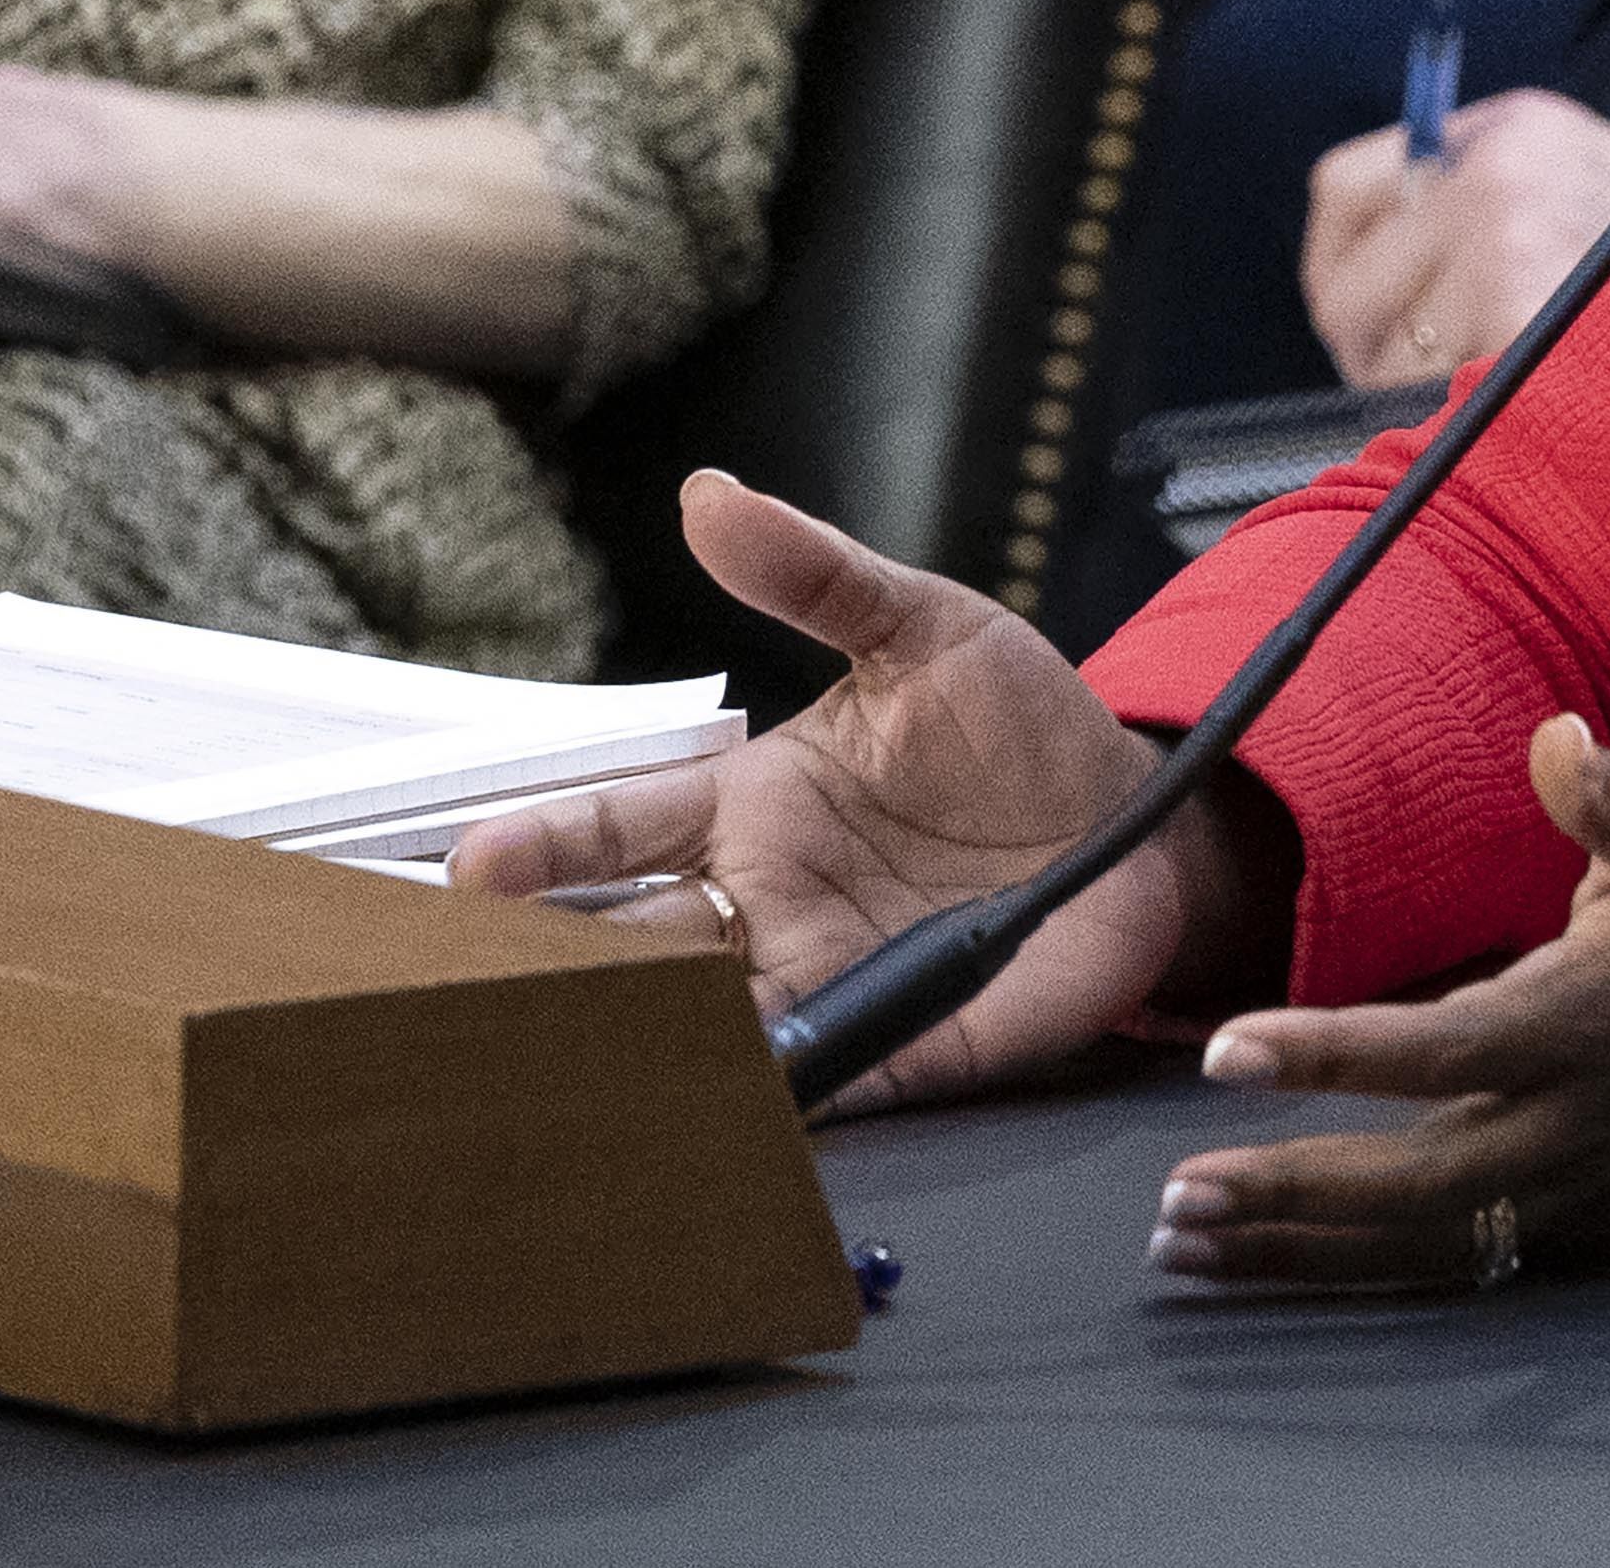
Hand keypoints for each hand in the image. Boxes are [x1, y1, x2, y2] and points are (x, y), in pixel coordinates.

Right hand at [446, 472, 1245, 1112]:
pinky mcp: (902, 1042)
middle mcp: (767, 903)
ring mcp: (826, 977)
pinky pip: (816, 1080)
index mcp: (752, 806)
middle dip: (548, 968)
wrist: (1138, 813)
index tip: (473, 863)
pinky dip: (764, 1100)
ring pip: (699, 1026)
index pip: (617, 829)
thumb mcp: (922, 625)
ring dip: (638, 1044)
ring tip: (566, 1062)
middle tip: (471, 985)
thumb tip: (711, 495)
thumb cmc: (1017, 719)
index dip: (541, 847)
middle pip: (629, 943)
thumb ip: (815, 574)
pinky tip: (721, 1114)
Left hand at [1155, 713, 1609, 1287]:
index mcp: (1590, 1019)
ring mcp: (1576, 1189)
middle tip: (1175, 1202)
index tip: (1225, 1053)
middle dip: (1291, 1195)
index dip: (1334, 1053)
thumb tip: (1555, 738)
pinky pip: (1456, 1263)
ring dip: (1303, 1250)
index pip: (1446, 1046)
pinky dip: (1359, 1270)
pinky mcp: (1576, 1227)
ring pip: (1425, 1241)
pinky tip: (1276, 1265)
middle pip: (1415, 1182)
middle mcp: (1575, 1122)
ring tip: (1189, 1249)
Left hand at [1301, 91, 1609, 386]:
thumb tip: (1364, 281)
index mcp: (1511, 132)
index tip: (1361, 315)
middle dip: (1368, 355)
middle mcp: (1498, 173)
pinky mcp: (1521, 319)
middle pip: (1347, 291)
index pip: (1342, 187)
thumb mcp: (1588, 188)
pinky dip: (1476, 418)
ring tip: (1512, 392)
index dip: (1339, 265)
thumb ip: (1487, 204)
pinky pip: (1441, 399)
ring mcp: (1507, 243)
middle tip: (1414, 387)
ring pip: (1391, 360)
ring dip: (1427, 396)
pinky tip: (1539, 407)